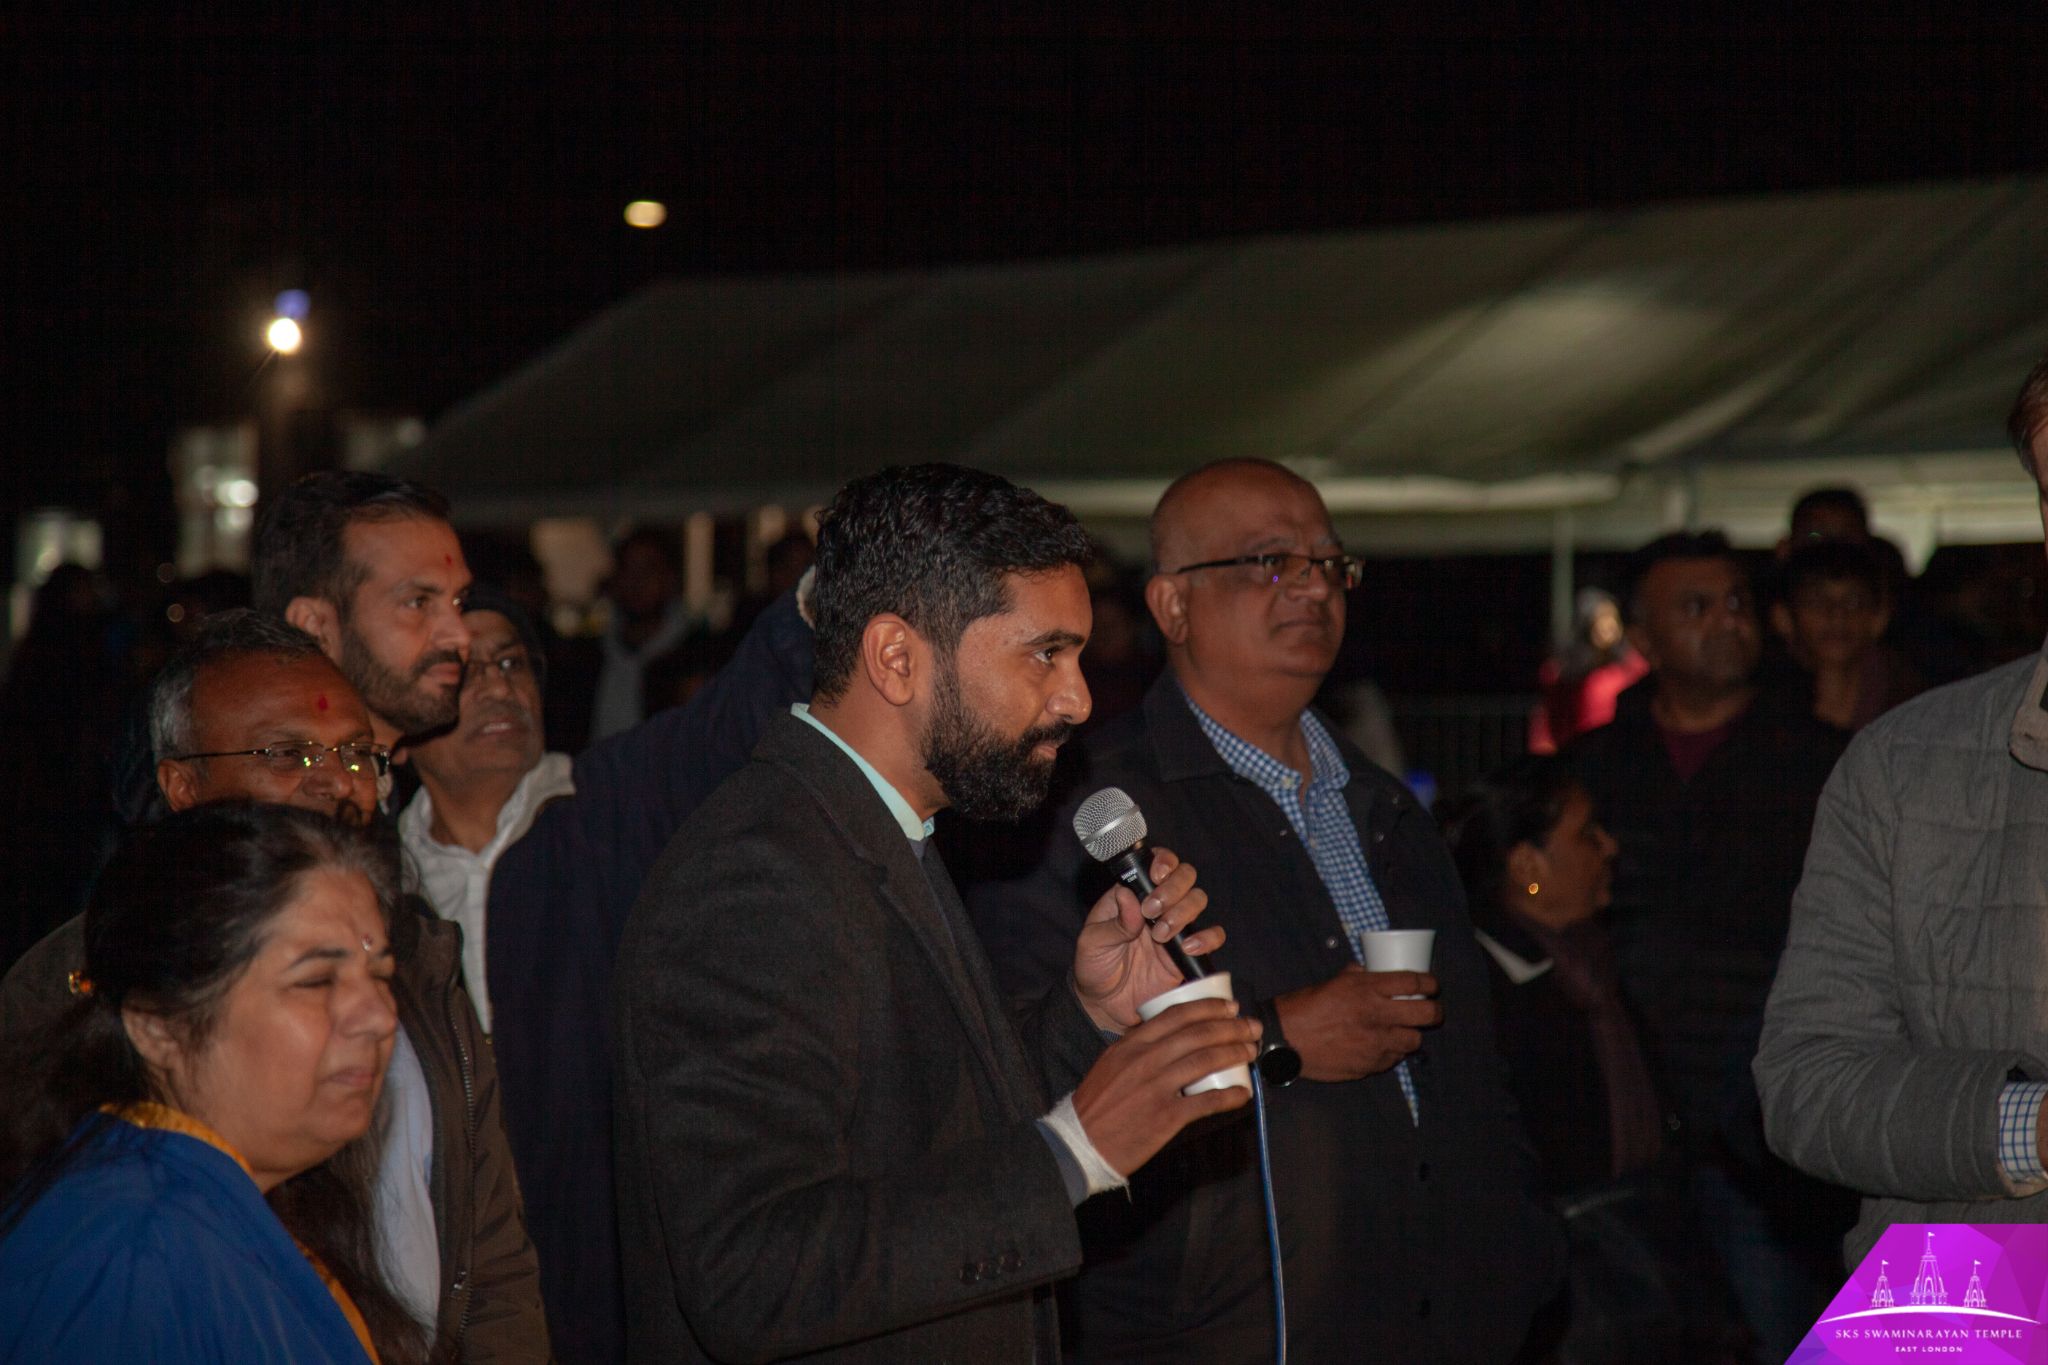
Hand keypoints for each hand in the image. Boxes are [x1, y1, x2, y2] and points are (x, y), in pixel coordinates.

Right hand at [1070, 998, 1260, 1176]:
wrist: (1081, 1143)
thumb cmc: (1097, 1104)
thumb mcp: (1111, 1062)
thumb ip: (1138, 1045)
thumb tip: (1168, 1031)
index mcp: (1131, 1044)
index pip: (1176, 1014)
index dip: (1208, 1007)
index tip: (1229, 1006)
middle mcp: (1145, 1060)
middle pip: (1197, 1034)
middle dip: (1231, 1027)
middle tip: (1251, 1027)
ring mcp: (1157, 1088)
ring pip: (1205, 1061)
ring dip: (1235, 1053)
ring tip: (1251, 1052)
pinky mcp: (1166, 1117)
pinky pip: (1206, 1102)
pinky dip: (1229, 1096)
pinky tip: (1243, 1093)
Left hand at [1072, 847, 1224, 1031]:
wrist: (1105, 1006)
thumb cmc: (1094, 967)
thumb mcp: (1092, 943)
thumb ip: (1113, 922)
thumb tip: (1128, 896)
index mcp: (1134, 894)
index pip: (1158, 863)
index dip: (1163, 862)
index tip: (1156, 876)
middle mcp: (1159, 905)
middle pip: (1185, 876)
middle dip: (1173, 888)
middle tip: (1152, 910)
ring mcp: (1176, 927)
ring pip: (1198, 900)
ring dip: (1184, 912)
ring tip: (1161, 935)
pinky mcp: (1189, 953)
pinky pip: (1213, 936)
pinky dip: (1206, 937)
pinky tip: (1186, 948)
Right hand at [1275, 966, 1441, 1081]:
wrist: (1285, 1039)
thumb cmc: (1305, 1007)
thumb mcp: (1333, 982)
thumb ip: (1357, 976)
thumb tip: (1371, 971)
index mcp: (1367, 989)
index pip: (1414, 982)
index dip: (1430, 983)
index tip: (1432, 986)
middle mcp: (1377, 1015)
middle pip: (1426, 1014)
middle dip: (1433, 1011)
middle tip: (1429, 1011)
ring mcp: (1376, 1043)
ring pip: (1414, 1041)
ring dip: (1410, 1035)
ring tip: (1400, 1031)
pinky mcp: (1370, 1065)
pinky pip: (1393, 1059)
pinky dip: (1390, 1052)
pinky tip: (1379, 1046)